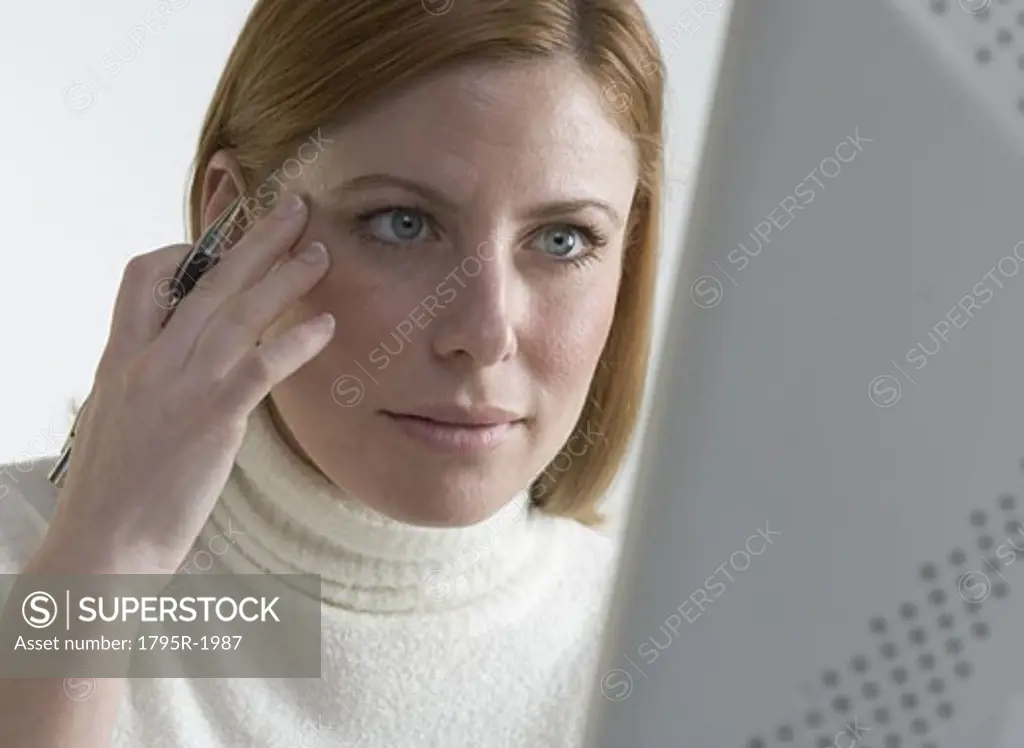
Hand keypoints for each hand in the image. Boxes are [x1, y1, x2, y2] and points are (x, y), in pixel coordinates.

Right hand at [40, 193, 331, 575]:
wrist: (104, 546)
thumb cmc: (113, 491)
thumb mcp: (115, 419)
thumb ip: (147, 381)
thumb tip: (178, 367)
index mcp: (120, 357)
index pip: (141, 278)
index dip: (183, 253)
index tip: (217, 247)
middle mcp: (149, 360)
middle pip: (207, 280)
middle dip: (254, 239)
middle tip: (293, 208)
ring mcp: (181, 386)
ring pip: (238, 311)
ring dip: (284, 275)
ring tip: (320, 252)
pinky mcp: (213, 418)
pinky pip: (262, 365)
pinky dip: (296, 340)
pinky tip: (326, 326)